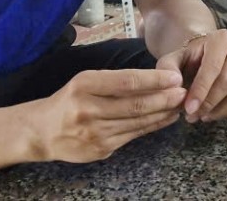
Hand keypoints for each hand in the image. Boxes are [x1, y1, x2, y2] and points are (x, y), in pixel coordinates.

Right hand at [31, 69, 186, 162]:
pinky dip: (152, 126)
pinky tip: (165, 118)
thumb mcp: (86, 81)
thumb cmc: (70, 100)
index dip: (153, 79)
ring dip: (162, 113)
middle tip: (184, 92)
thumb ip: (116, 79)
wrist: (42, 132)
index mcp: (84, 85)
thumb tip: (155, 77)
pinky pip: (132, 136)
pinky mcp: (100, 150)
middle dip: (164, 98)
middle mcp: (87, 109)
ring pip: (137, 122)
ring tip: (179, 104)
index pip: (125, 81)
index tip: (174, 77)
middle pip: (134, 104)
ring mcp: (94, 133)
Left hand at [157, 29, 226, 122]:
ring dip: (221, 111)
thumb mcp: (174, 60)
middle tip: (193, 116)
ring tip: (204, 116)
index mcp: (220, 39)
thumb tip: (175, 85)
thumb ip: (168, 69)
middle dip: (209, 104)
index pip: (213, 67)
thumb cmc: (189, 60)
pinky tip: (220, 114)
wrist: (205, 58)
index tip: (188, 109)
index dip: (201, 90)